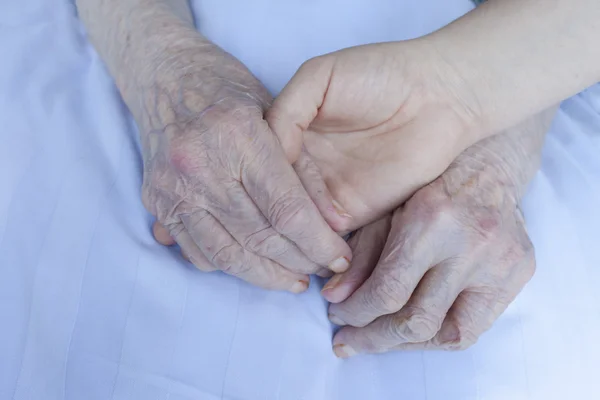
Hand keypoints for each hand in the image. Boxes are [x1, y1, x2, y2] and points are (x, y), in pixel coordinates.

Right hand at [138, 41, 351, 290]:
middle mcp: (202, 166)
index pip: (287, 210)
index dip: (319, 244)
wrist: (163, 74)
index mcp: (238, 136)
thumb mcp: (273, 110)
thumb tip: (328, 225)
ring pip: (228, 256)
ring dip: (266, 277)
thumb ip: (300, 166)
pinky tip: (254, 265)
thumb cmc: (227, 88)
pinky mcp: (157, 202)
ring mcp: (174, 187)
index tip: (339, 258)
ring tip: (293, 281)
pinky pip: (197, 252)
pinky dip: (230, 265)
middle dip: (299, 263)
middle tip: (322, 271)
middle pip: (260, 238)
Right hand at [267, 40, 480, 231]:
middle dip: (272, 212)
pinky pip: (326, 234)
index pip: (261, 165)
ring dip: (292, 232)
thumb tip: (269, 155)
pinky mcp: (352, 212)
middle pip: (274, 197)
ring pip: (296, 220)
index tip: (254, 186)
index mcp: (289, 133)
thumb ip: (285, 110)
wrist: (439, 96)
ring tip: (288, 237)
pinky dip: (318, 242)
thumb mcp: (320, 76)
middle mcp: (303, 165)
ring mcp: (326, 190)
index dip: (257, 177)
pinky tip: (313, 243)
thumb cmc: (381, 75)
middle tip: (271, 220)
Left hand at [319, 110, 554, 355]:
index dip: (357, 313)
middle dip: (375, 338)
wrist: (486, 167)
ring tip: (376, 342)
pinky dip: (436, 338)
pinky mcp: (520, 274)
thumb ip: (359, 257)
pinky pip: (474, 328)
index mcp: (433, 221)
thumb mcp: (384, 212)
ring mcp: (502, 263)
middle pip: (419, 320)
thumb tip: (335, 300)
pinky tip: (409, 336)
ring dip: (405, 345)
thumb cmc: (427, 186)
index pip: (390, 290)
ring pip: (450, 335)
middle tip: (349, 341)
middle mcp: (472, 245)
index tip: (337, 317)